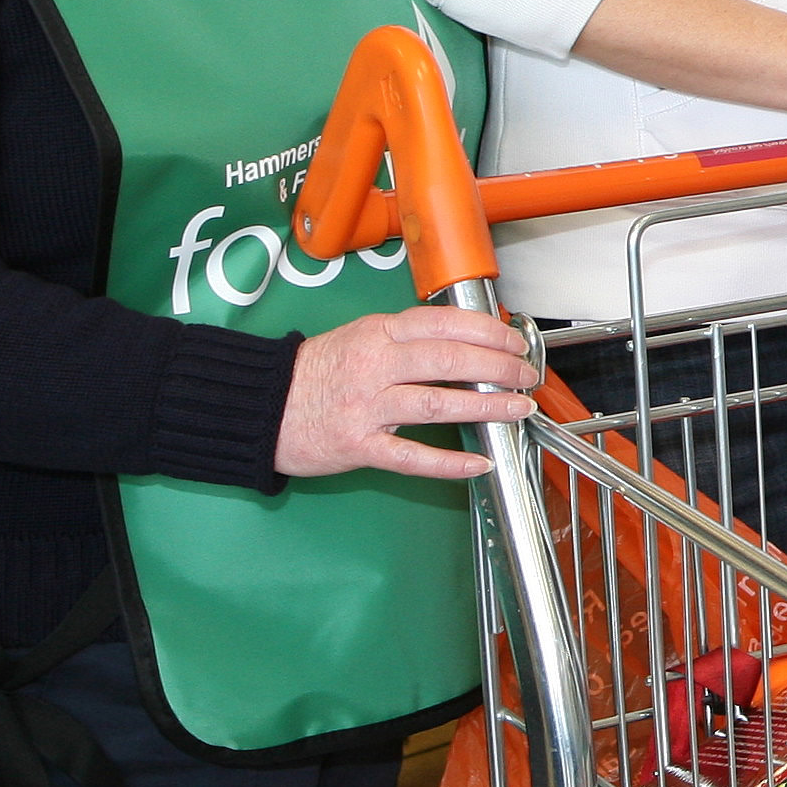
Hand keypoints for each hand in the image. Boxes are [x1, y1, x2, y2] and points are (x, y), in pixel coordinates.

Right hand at [279, 305, 538, 481]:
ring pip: (436, 403)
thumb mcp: (360, 338)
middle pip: (448, 360)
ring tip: (517, 409)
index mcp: (377, 333)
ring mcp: (365, 407)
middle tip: (526, 376)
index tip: (515, 341)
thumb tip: (469, 341)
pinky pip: (410, 456)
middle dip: (498, 367)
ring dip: (485, 406)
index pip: (443, 323)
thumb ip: (407, 339)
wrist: (260, 407)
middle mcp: (373, 366)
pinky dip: (447, 463)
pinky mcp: (357, 446)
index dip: (487, 331)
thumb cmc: (316, 372)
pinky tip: (477, 463)